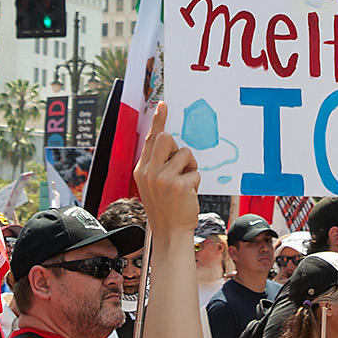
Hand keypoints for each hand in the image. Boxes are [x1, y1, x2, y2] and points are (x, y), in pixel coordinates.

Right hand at [133, 103, 199, 234]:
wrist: (170, 233)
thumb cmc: (166, 207)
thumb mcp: (154, 184)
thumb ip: (158, 164)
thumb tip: (171, 143)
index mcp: (142, 170)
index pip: (151, 139)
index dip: (158, 120)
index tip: (163, 104)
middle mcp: (149, 171)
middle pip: (167, 139)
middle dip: (178, 149)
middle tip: (180, 166)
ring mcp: (163, 178)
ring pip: (186, 154)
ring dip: (190, 168)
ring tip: (184, 185)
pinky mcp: (179, 184)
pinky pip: (195, 171)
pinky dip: (195, 182)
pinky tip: (188, 195)